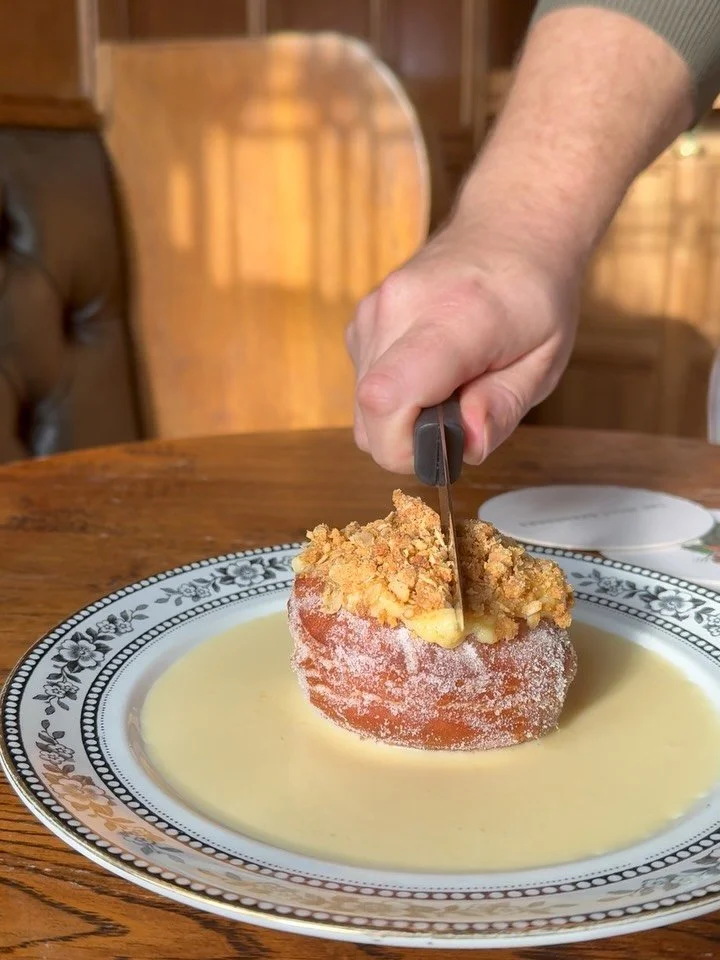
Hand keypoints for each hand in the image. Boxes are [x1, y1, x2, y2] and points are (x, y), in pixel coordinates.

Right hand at [345, 218, 581, 472]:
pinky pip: (366, 385)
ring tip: (452, 385)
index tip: (444, 449)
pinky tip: (432, 370)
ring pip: (363, 407)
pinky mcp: (361, 320)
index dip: (404, 447)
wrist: (510, 228)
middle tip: (462, 415)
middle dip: (411, 440)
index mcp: (454, 316)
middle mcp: (398, 308)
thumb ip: (502, 408)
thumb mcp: (544, 361)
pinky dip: (396, 395)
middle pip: (369, 414)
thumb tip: (465, 447)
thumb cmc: (534, 296)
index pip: (386, 397)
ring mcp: (372, 311)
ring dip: (405, 416)